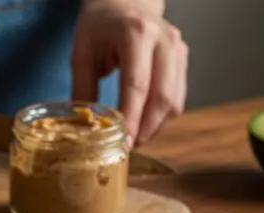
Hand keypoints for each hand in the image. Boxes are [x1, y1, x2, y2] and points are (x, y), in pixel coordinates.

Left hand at [72, 0, 187, 147]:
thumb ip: (83, 89)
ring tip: (135, 141)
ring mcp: (177, 48)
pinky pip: (177, 97)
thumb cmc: (100, 26)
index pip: (137, 86)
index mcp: (136, 34)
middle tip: (128, 148)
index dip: (132, 119)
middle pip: (162, 97)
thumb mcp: (82, 53)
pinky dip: (162, 117)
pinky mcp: (182, 58)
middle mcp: (163, 40)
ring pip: (174, 101)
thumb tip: (83, 127)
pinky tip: (145, 126)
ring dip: (155, 127)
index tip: (124, 143)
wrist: (123, 2)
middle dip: (146, 129)